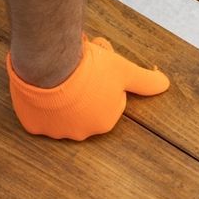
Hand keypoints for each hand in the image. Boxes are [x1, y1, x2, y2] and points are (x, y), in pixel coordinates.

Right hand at [7, 35, 169, 139]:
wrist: (51, 67)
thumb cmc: (90, 69)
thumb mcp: (124, 71)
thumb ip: (145, 81)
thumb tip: (164, 85)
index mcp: (105, 122)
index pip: (109, 99)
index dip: (104, 80)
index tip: (96, 68)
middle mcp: (81, 133)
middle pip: (86, 103)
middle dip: (86, 85)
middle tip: (79, 65)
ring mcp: (56, 131)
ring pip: (61, 108)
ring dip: (63, 92)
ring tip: (61, 72)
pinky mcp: (33, 126)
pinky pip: (39, 113)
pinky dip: (41, 100)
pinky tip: (44, 85)